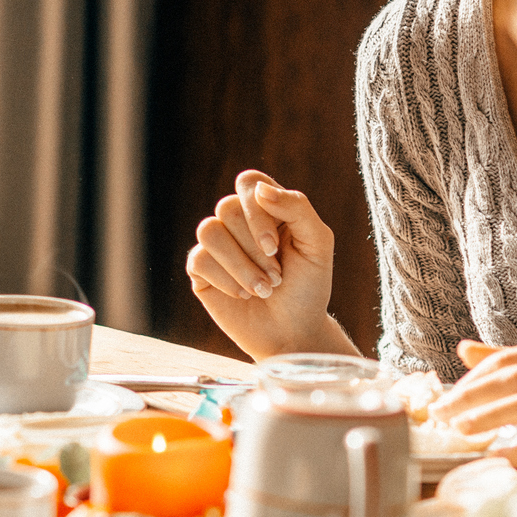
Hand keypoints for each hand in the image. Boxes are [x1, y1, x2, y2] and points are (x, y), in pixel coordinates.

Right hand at [186, 170, 340, 358]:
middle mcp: (238, 222)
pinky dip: (226, 280)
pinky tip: (243, 296)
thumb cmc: (308, 288)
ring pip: (209, 231)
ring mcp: (217, 245)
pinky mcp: (201, 271)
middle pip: (227, 208)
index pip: (248, 183)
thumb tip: (260, 189)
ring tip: (262, 289)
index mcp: (266, 208)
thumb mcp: (317, 244)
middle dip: (254, 248)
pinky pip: (199, 260)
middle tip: (277, 276)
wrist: (293, 333)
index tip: (275, 246)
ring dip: (240, 265)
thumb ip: (296, 208)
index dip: (257, 212)